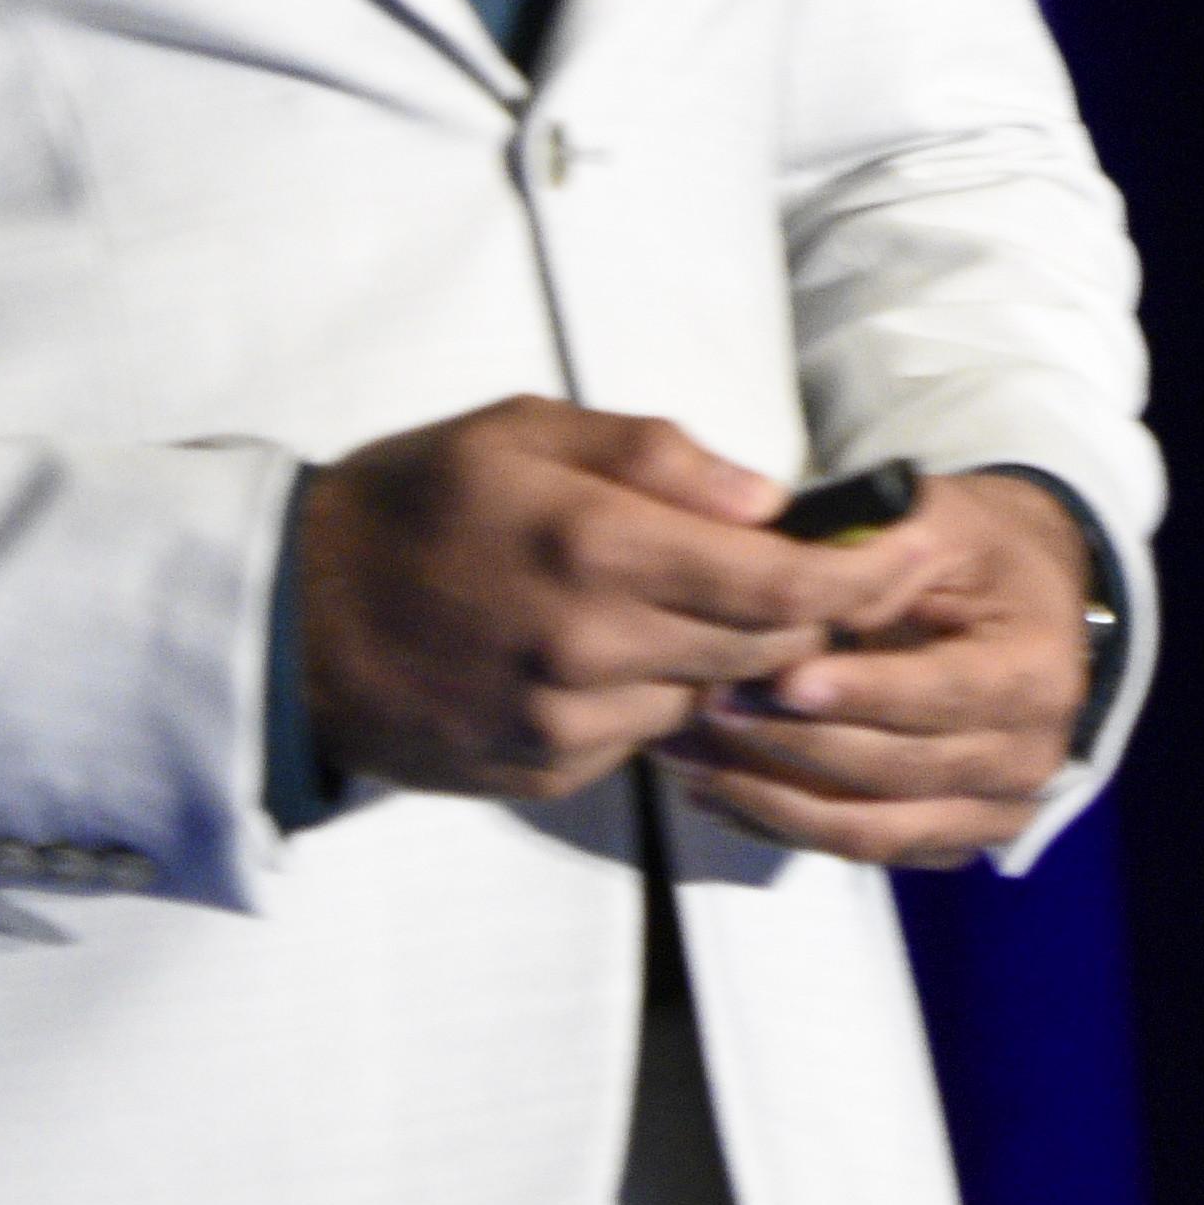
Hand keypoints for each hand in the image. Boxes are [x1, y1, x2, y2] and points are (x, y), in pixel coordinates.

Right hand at [296, 397, 887, 805]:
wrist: (290, 620)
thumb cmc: (414, 501)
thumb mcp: (526, 430)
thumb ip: (657, 457)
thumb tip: (770, 499)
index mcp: (594, 548)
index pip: (779, 582)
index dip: (864, 577)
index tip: (912, 558)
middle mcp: (590, 649)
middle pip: (764, 648)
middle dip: (813, 614)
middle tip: (836, 573)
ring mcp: (567, 725)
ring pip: (712, 696)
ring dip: (730, 655)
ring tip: (694, 601)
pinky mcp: (546, 774)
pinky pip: (647, 736)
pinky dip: (661, 694)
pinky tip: (621, 651)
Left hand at [662, 467, 1099, 867]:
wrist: (1027, 602)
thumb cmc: (977, 552)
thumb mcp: (941, 522)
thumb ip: (879, 556)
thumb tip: (801, 603)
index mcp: (1035, 674)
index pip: (940, 695)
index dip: (861, 692)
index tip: (782, 679)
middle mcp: (1028, 758)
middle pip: (895, 772)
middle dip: (792, 744)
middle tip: (708, 708)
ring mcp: (993, 811)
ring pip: (869, 831)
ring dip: (771, 799)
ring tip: (690, 759)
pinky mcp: (952, 839)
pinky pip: (861, 850)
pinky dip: (784, 825)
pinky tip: (718, 789)